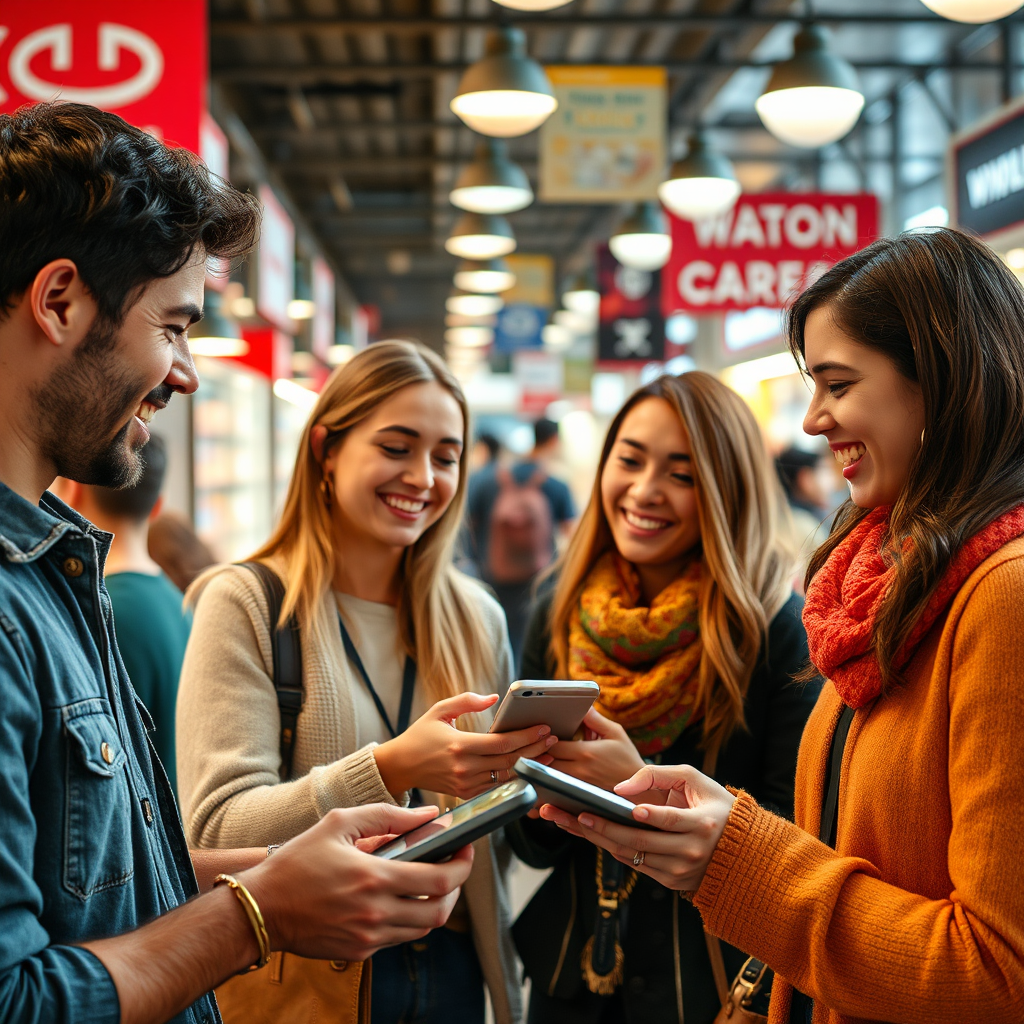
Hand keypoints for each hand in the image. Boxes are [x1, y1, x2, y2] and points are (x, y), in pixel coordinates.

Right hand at [243, 803, 473, 961]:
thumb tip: (429, 815)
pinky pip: (398, 937)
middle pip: (440, 911)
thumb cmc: (298, 861)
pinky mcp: (359, 952)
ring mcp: (368, 937)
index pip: (439, 880)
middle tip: (456, 866)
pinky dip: (408, 917)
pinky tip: (401, 896)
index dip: (462, 865)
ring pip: (422, 928)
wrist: (260, 909)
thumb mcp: (340, 822)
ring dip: (435, 904)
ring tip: (432, 880)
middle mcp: (375, 912)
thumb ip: (388, 815)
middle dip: (457, 888)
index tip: (466, 848)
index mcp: (374, 877)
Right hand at [373, 692, 557, 799]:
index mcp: (460, 746)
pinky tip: (529, 771)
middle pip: (510, 762)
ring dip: (529, 767)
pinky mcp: (465, 794)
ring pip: (506, 777)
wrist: (400, 766)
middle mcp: (465, 768)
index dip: (526, 736)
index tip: (544, 727)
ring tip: (548, 755)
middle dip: (535, 750)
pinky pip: (496, 788)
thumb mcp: (440, 710)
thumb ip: (467, 701)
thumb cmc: (420, 735)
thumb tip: (494, 697)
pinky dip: (514, 780)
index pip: (502, 744)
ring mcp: (466, 784)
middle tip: (554, 739)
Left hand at [538, 763, 734, 891]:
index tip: (628, 809)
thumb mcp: (694, 780)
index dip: (651, 815)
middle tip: (578, 815)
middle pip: (642, 842)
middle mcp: (691, 851)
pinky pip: (636, 865)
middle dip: (607, 828)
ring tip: (572, 822)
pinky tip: (591, 835)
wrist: (738, 849)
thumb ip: (658, 774)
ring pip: (634, 856)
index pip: (670, 820)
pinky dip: (613, 849)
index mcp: (701, 824)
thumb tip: (621, 787)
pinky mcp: (671, 881)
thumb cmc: (713, 805)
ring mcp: (680, 870)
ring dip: (601, 840)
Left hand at [546, 707, 645, 793]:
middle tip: (536, 749)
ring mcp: (578, 787)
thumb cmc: (627, 759)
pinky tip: (547, 783)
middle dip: (538, 756)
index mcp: (586, 752)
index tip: (543, 735)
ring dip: (542, 772)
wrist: (640, 788)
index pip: (553, 746)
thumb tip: (582, 705)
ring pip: (549, 780)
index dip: (543, 740)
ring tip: (539, 764)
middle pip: (546, 764)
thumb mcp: (615, 733)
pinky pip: (557, 793)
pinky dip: (549, 788)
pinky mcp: (579, 797)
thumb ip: (595, 720)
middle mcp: (579, 771)